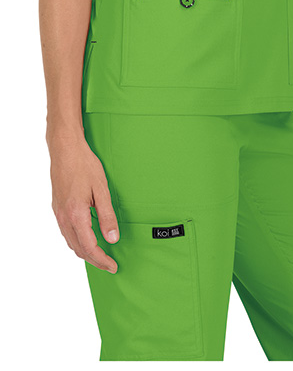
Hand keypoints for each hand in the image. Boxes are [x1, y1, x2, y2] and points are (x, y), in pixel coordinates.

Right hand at [47, 130, 119, 272]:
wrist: (65, 149)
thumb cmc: (84, 165)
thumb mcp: (102, 189)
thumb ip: (107, 216)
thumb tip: (112, 239)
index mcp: (76, 214)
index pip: (89, 247)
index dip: (102, 260)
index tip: (113, 266)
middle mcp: (64, 217)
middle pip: (78, 249)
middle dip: (94, 260)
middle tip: (109, 264)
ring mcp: (58, 213)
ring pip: (70, 242)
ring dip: (85, 252)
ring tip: (100, 254)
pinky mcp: (57, 207)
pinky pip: (66, 232)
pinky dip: (76, 241)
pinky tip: (86, 238)